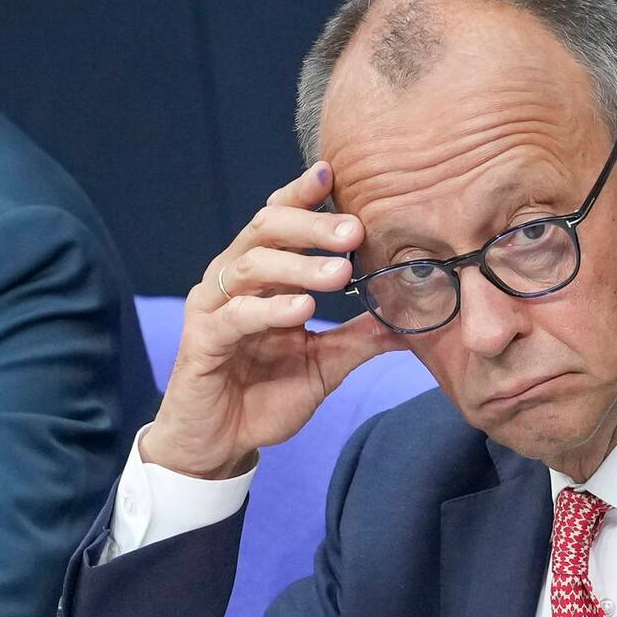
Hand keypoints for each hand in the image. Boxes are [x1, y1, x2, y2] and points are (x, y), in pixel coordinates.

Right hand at [140, 163, 406, 479]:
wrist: (221, 443)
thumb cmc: (266, 394)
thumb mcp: (327, 363)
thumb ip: (363, 336)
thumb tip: (415, 317)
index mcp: (263, 276)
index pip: (280, 220)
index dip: (303, 194)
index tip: (335, 174)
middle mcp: (234, 281)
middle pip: (266, 229)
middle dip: (312, 225)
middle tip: (355, 230)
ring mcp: (214, 308)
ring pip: (251, 266)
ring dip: (298, 266)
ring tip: (338, 274)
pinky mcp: (202, 342)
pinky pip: (235, 317)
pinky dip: (269, 309)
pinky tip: (301, 309)